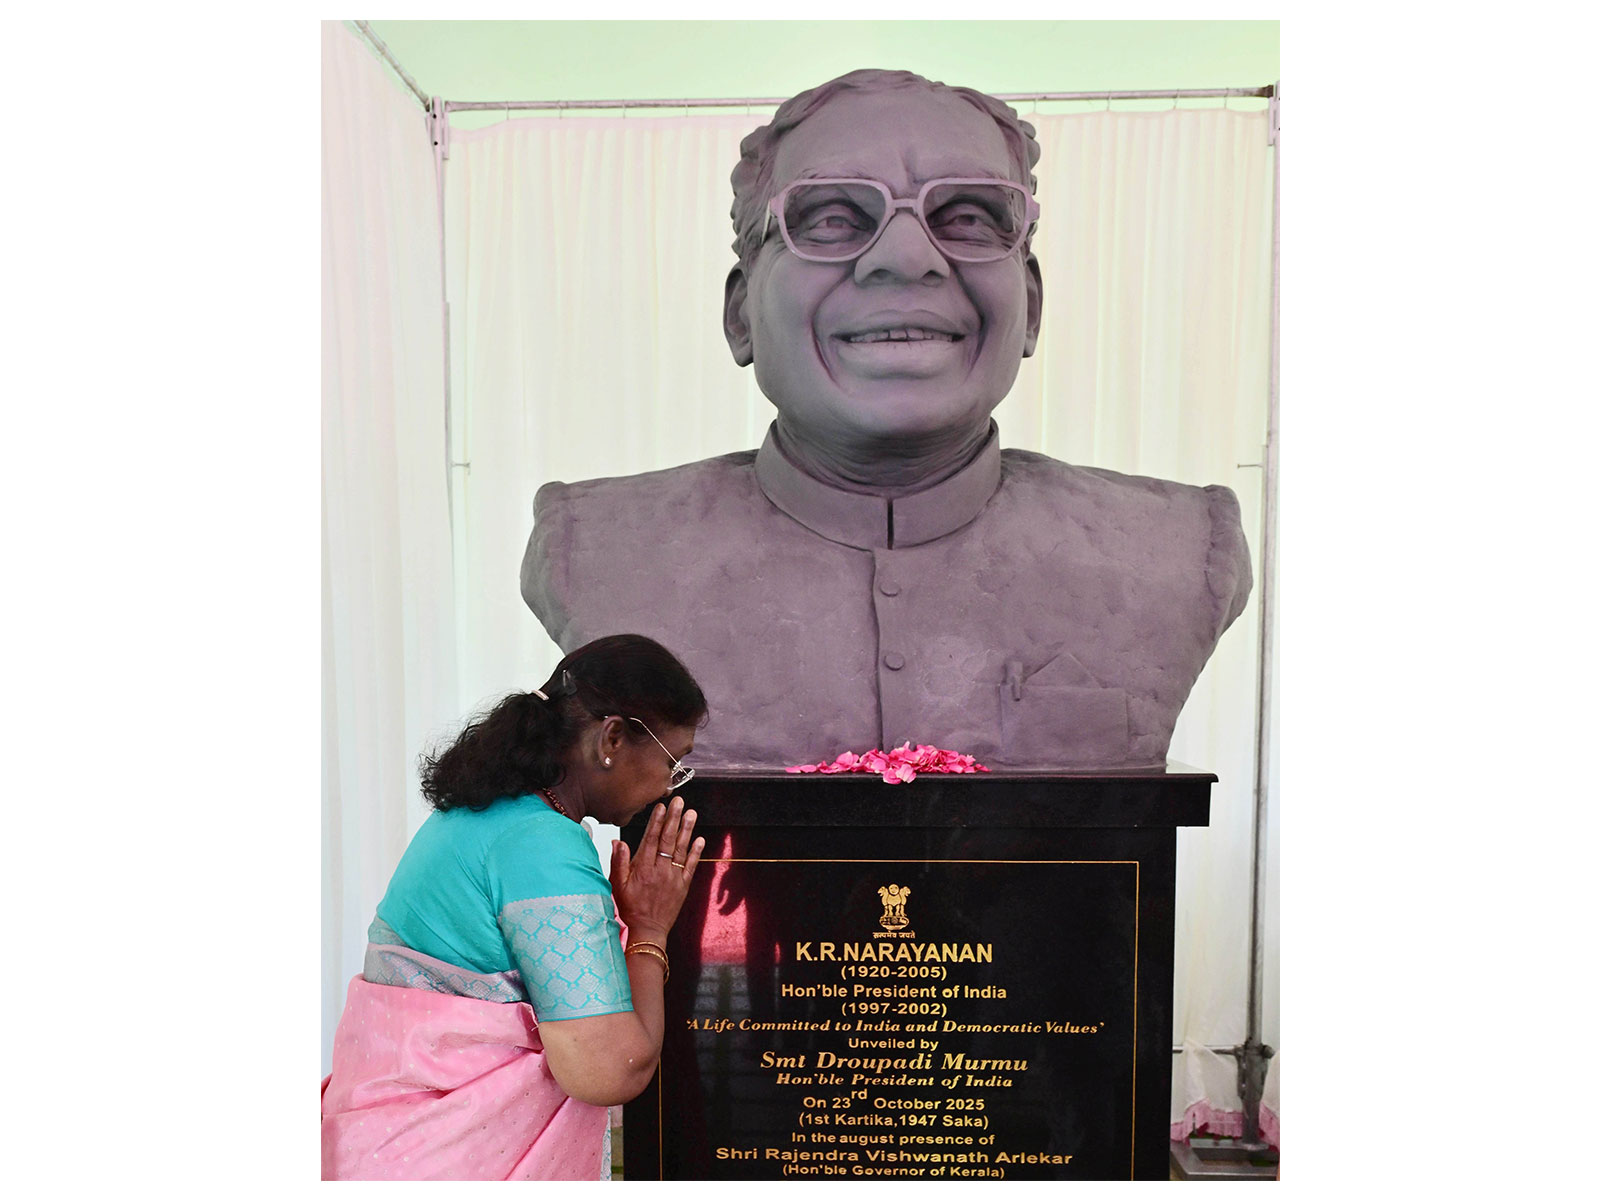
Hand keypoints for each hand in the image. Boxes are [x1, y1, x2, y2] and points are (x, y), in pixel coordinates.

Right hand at [611, 796, 704, 940]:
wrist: (648, 930)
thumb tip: (618, 842)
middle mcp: (659, 870)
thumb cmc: (631, 908)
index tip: (661, 807)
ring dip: (686, 830)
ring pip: (680, 849)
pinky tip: (700, 839)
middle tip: (678, 802)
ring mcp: (673, 877)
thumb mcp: (617, 886)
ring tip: (691, 814)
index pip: (650, 840)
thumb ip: (618, 863)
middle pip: (667, 840)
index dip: (656, 822)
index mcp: (643, 869)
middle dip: (673, 819)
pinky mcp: (683, 885)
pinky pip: (690, 865)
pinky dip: (695, 852)